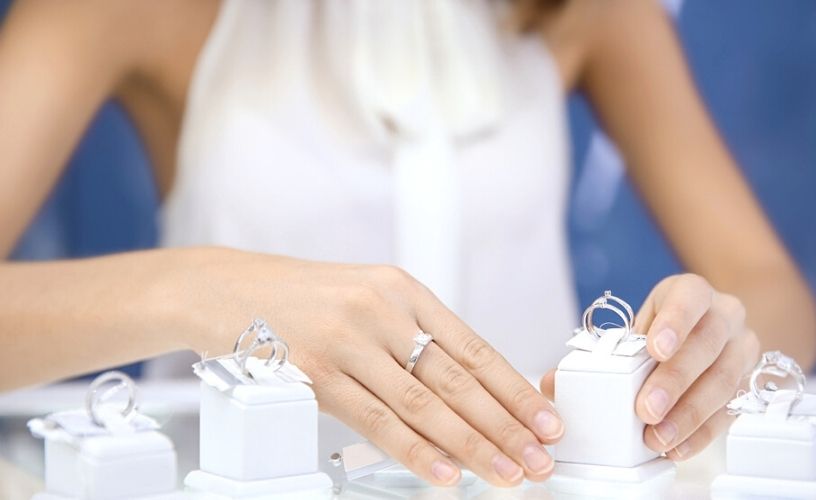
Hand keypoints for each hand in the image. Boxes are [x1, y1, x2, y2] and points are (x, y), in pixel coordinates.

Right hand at [189, 249, 562, 486]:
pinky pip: (374, 419)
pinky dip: (413, 450)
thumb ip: (412, 335)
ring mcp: (346, 341)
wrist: (225, 286)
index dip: (515, 390)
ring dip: (470, 446)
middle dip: (505, 426)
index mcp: (403, 291)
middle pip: (457, 381)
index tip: (546, 421)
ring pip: (423, 405)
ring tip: (505, 473)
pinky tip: (444, 473)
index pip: (474, 349)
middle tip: (539, 458)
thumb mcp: (366, 296)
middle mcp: (381, 312)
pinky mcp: (313, 372)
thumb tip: (468, 388)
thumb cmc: (300, 298)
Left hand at [539, 273, 758, 459]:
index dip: (674, 323)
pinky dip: (701, 433)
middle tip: (646, 408)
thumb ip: (598, 352)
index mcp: (693, 292)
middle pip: (707, 344)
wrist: (709, 327)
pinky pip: (729, 411)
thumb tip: (553, 382)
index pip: (689, 298)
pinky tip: (677, 446)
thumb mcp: (635, 327)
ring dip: (689, 413)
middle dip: (675, 379)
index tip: (655, 349)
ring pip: (724, 380)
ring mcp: (741, 349)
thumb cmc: (663, 327)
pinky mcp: (747, 383)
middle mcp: (724, 315)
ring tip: (658, 435)